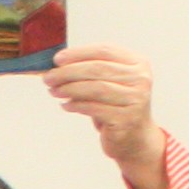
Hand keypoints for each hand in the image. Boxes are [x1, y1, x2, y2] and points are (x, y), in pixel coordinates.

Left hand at [45, 45, 166, 188]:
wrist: (135, 137)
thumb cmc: (116, 105)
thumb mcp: (110, 82)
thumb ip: (90, 69)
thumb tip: (57, 64)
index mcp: (137, 63)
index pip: (104, 51)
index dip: (78, 53)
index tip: (57, 59)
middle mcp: (140, 79)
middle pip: (98, 69)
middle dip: (68, 72)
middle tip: (48, 78)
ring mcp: (135, 99)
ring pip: (96, 88)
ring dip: (69, 89)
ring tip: (54, 91)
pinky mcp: (126, 119)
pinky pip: (94, 108)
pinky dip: (76, 105)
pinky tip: (66, 105)